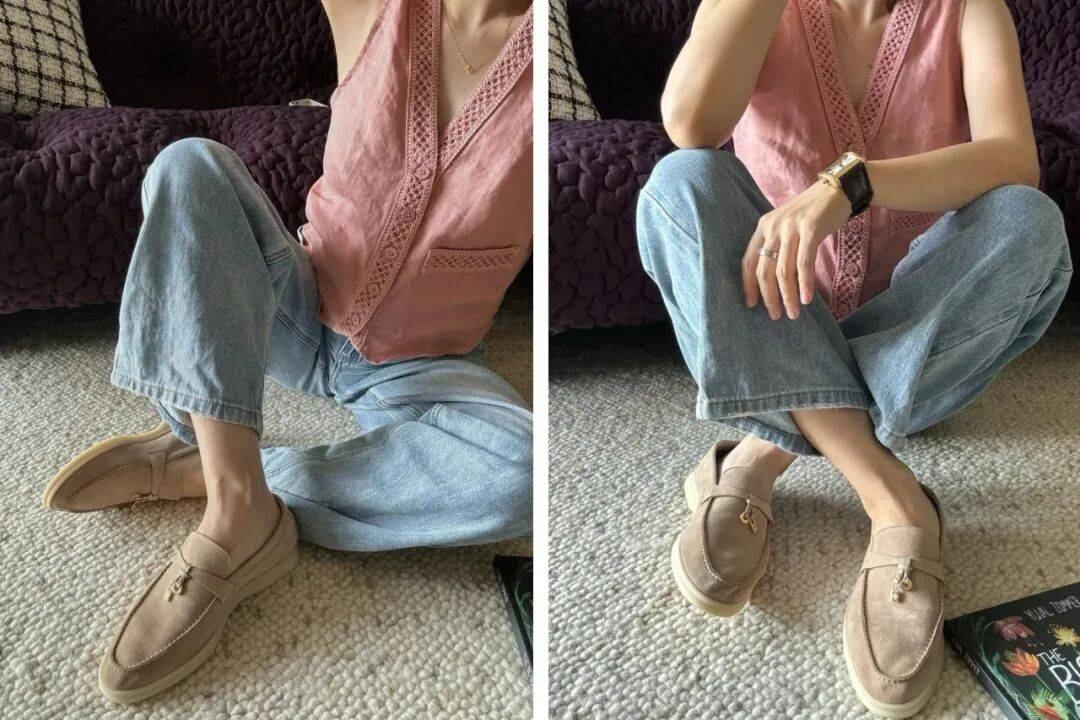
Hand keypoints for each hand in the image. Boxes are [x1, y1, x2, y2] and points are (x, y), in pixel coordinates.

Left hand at [742, 180, 851, 319]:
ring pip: (783, 271)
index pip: (749, 261)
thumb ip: (778, 246)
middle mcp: (773, 227)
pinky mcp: (810, 229)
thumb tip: (773, 282)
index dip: (748, 285)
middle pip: (764, 270)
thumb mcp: (788, 226)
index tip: (751, 304)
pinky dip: (804, 284)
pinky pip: (803, 263)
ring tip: (794, 313)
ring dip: (788, 296)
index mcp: (763, 227)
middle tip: (775, 315)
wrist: (838, 190)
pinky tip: (806, 299)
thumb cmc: (812, 214)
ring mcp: (791, 227)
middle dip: (769, 297)